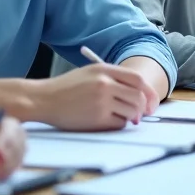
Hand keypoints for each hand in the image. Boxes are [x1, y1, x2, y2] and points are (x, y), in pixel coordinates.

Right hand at [34, 63, 156, 130]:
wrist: (42, 99)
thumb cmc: (66, 88)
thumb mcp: (89, 74)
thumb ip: (112, 79)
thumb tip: (138, 94)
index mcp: (103, 70)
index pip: (137, 79)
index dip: (149, 92)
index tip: (151, 102)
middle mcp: (104, 83)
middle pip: (138, 97)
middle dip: (142, 108)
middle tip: (138, 114)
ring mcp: (101, 101)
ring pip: (131, 111)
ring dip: (129, 117)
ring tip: (118, 116)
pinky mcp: (96, 118)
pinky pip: (119, 123)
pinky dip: (117, 124)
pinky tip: (106, 121)